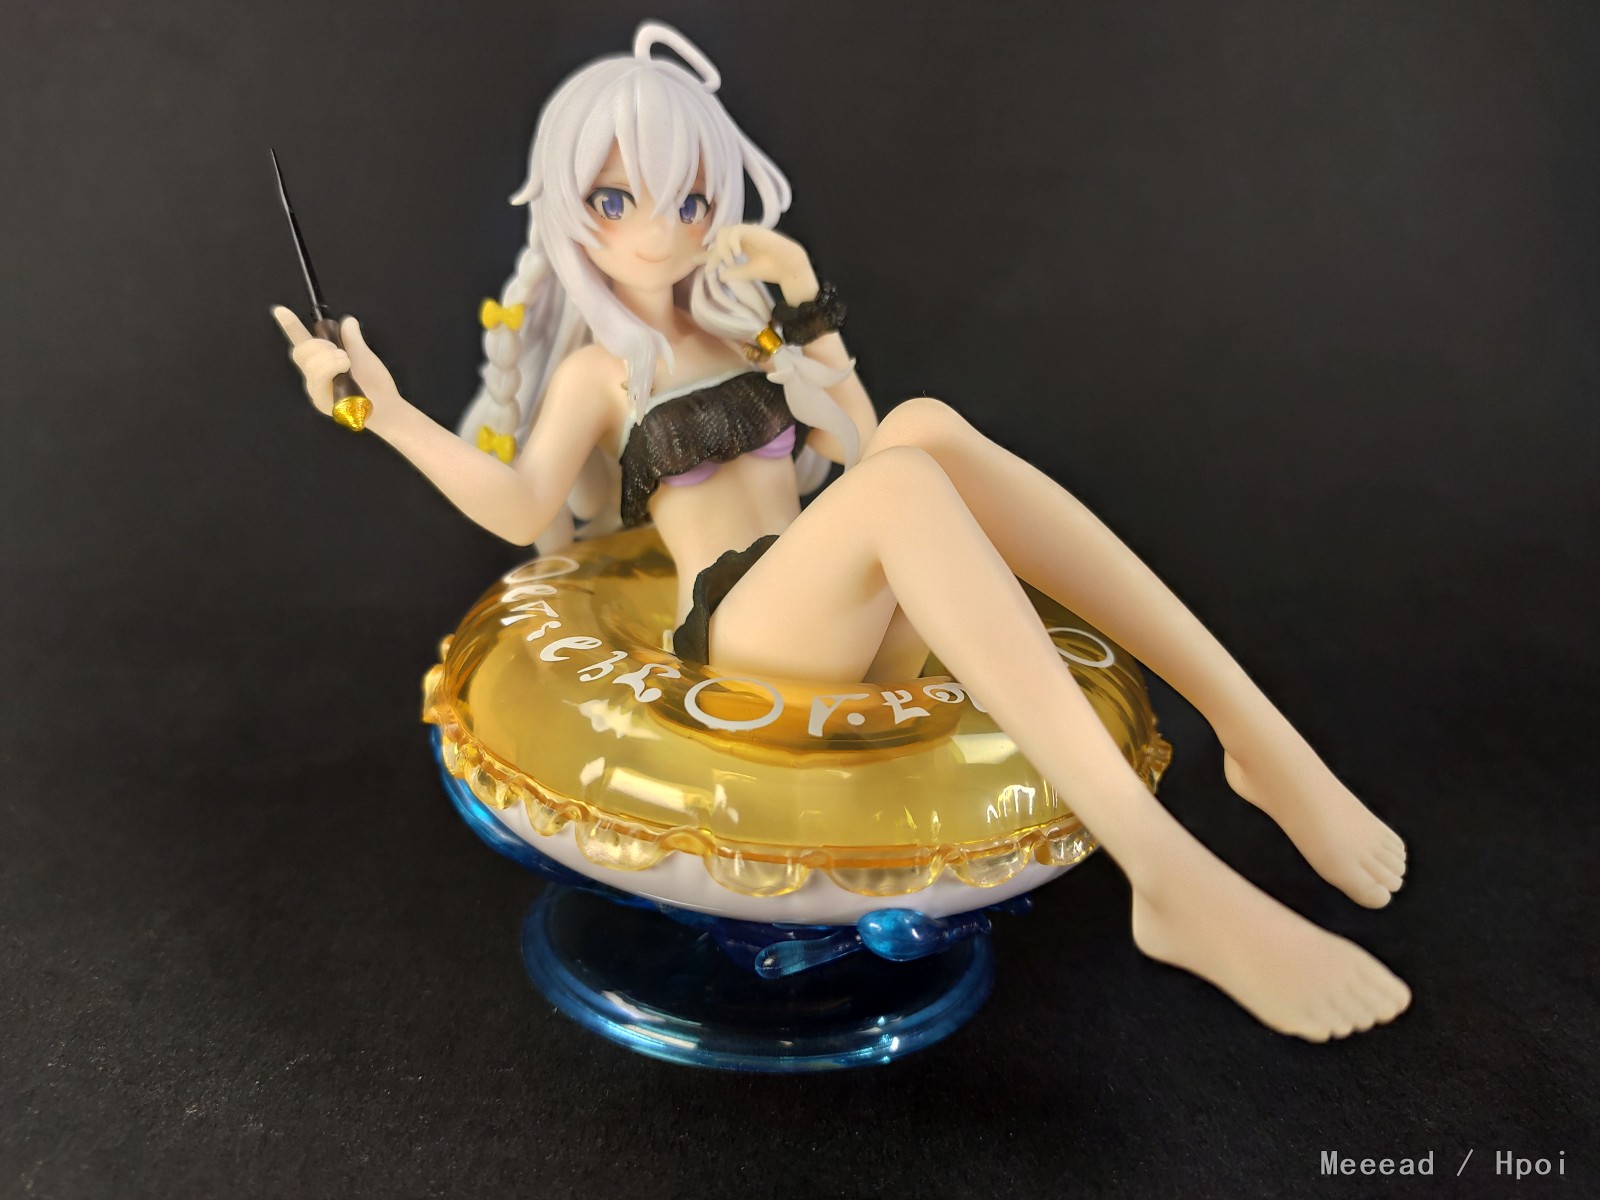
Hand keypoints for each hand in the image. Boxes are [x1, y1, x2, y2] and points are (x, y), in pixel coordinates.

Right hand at [271, 307, 399, 419]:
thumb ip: (352, 338)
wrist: (388, 406)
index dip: (290, 326)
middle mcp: (314, 376)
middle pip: (300, 351)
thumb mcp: (363, 354)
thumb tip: (348, 320)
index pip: (301, 343)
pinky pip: (317, 376)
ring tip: (346, 363)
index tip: (280, 310)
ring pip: (309, 362)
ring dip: (330, 357)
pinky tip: (345, 369)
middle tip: (342, 353)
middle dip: (319, 344)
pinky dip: (332, 366)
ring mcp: (316, 389)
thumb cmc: (375, 383)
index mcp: (322, 364)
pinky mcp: (320, 401)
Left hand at [700, 224, 817, 305]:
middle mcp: (742, 237)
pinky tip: (736, 255)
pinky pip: (736, 231)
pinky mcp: (754, 230)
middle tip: (710, 268)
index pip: (719, 247)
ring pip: (724, 232)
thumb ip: (734, 273)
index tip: (694, 260)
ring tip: (728, 261)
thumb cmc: (772, 269)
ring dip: (722, 248)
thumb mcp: (748, 273)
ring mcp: (748, 232)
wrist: (790, 267)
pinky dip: (732, 242)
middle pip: (718, 238)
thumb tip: (720, 276)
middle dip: (712, 253)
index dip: (706, 254)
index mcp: (740, 246)